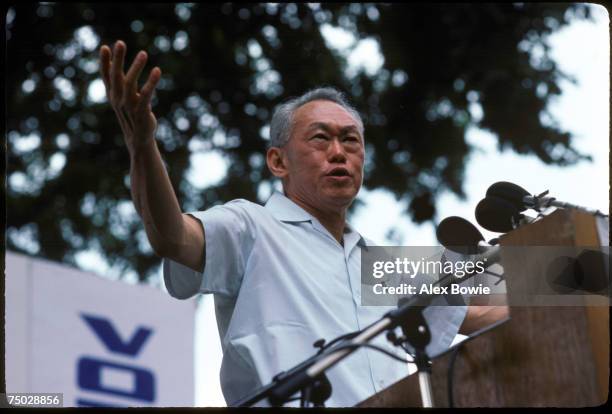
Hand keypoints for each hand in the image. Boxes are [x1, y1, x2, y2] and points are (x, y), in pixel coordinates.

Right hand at [99, 40, 161, 154]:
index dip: (105, 62)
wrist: (138, 139)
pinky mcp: (141, 112)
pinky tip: (157, 70)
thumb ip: (121, 83)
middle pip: (116, 76)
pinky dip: (151, 82)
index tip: (105, 47)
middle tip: (120, 42)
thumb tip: (115, 66)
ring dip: (136, 67)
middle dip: (117, 59)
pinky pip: (146, 94)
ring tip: (143, 53)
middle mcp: (118, 99)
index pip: (106, 76)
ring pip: (130, 83)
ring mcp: (129, 106)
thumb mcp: (124, 99)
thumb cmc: (132, 116)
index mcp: (113, 95)